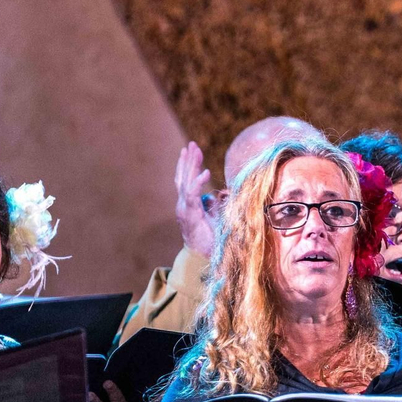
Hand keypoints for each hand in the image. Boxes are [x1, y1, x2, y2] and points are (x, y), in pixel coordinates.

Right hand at [174, 141, 215, 256]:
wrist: (203, 257)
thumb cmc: (209, 239)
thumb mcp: (215, 218)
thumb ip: (215, 205)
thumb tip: (219, 194)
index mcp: (188, 205)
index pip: (186, 181)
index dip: (189, 166)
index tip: (193, 151)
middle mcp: (183, 205)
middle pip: (183, 178)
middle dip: (187, 160)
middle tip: (191, 144)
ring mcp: (184, 209)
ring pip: (185, 182)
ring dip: (190, 165)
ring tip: (193, 150)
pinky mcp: (189, 214)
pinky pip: (192, 195)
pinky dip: (198, 182)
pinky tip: (206, 171)